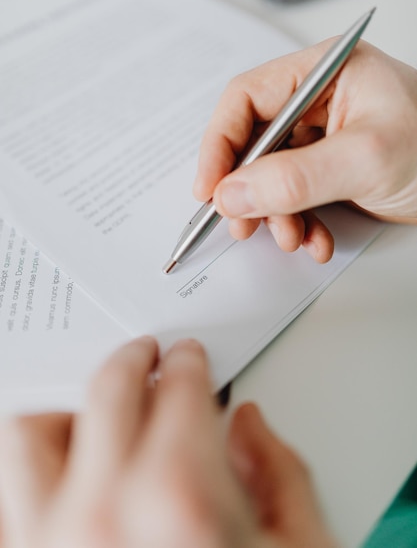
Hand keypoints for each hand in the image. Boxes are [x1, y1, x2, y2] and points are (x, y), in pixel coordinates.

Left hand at [0, 337, 335, 547]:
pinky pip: (7, 507)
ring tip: (95, 411)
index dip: (188, 364)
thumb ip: (280, 472)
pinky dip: (32, 478)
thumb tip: (248, 425)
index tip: (188, 358)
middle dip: (131, 361)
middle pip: (104, 392)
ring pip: (26, 439)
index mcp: (182, 504)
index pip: (178, 390)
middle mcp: (103, 521)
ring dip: (64, 410)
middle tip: (146, 357)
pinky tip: (67, 477)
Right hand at [193, 40, 416, 261]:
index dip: (220, 144)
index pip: (246, 99)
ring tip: (292, 238)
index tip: (210, 188)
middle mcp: (318, 101)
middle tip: (244, 224)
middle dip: (248, 190)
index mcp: (323, 73)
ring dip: (275, 214)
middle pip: (253, 142)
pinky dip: (299, 223)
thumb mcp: (365, 160)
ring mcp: (323, 138)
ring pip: (270, 177)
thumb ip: (294, 178)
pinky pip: (295, 197)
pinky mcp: (330, 170)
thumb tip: (231, 194)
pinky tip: (316, 239)